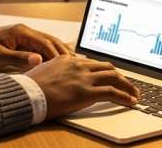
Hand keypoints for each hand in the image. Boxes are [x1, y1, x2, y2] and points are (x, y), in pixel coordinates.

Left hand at [0, 24, 72, 71]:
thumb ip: (19, 58)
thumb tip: (39, 60)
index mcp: (21, 32)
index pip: (45, 43)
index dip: (58, 55)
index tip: (68, 66)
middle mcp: (25, 31)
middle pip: (50, 40)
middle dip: (63, 52)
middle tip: (77, 64)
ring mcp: (24, 36)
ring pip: (47, 43)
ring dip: (59, 52)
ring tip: (72, 63)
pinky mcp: (21, 42)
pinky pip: (40, 46)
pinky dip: (51, 53)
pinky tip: (58, 61)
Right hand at [25, 55, 139, 119]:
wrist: (27, 94)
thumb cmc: (31, 87)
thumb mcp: (44, 72)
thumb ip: (57, 72)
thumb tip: (62, 78)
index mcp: (68, 59)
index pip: (93, 62)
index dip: (106, 70)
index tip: (113, 76)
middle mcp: (78, 65)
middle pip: (107, 67)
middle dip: (121, 76)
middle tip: (128, 85)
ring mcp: (83, 78)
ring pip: (114, 77)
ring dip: (128, 86)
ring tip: (134, 94)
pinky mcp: (87, 92)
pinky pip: (113, 92)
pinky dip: (125, 97)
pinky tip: (131, 101)